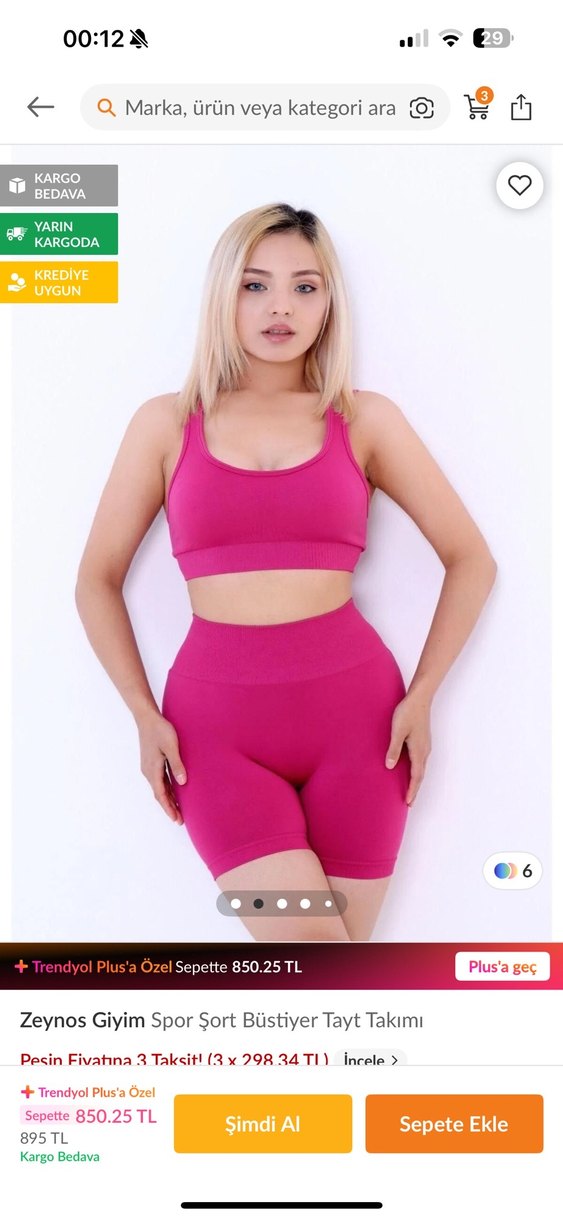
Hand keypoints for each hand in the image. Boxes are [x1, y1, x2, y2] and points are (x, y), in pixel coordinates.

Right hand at [137, 708, 186, 823]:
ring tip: (178, 810)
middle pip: (159, 795)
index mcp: (153, 770)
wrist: (147, 718)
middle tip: (179, 820)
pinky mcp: (151, 763)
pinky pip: (159, 781)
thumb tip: (182, 782)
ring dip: (168, 800)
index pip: (161, 795)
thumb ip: (177, 764)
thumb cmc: (160, 730)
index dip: (169, 808)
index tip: (176, 819)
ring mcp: (149, 767)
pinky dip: (166, 790)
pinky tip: (173, 792)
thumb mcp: (171, 746)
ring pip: (159, 788)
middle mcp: (149, 771)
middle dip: (169, 808)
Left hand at [385, 691, 431, 804]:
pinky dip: (417, 771)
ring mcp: (425, 746)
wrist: (419, 699)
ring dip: (416, 781)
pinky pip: (420, 761)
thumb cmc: (407, 713)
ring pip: (421, 768)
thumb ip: (394, 749)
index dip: (412, 790)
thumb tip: (390, 767)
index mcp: (419, 751)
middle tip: (410, 803)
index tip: (409, 802)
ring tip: (410, 790)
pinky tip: (411, 770)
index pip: (416, 776)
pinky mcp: (423, 741)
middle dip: (415, 789)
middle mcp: (424, 751)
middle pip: (420, 775)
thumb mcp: (397, 731)